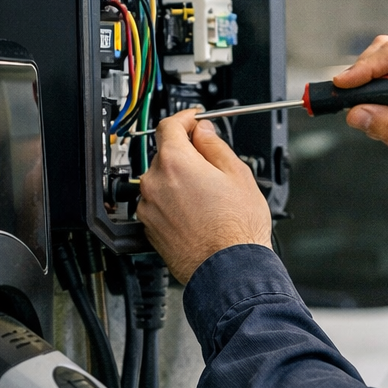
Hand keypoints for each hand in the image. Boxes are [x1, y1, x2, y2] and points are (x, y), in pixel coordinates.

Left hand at [136, 111, 271, 283]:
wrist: (229, 270)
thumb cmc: (237, 229)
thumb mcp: (238, 174)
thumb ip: (215, 146)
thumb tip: (203, 132)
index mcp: (175, 162)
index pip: (169, 125)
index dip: (185, 118)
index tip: (194, 120)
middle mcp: (154, 182)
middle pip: (166, 154)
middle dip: (187, 155)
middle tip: (212, 165)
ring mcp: (149, 208)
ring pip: (162, 181)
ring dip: (179, 181)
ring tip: (208, 198)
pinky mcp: (149, 228)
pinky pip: (159, 204)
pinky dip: (173, 203)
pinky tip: (197, 214)